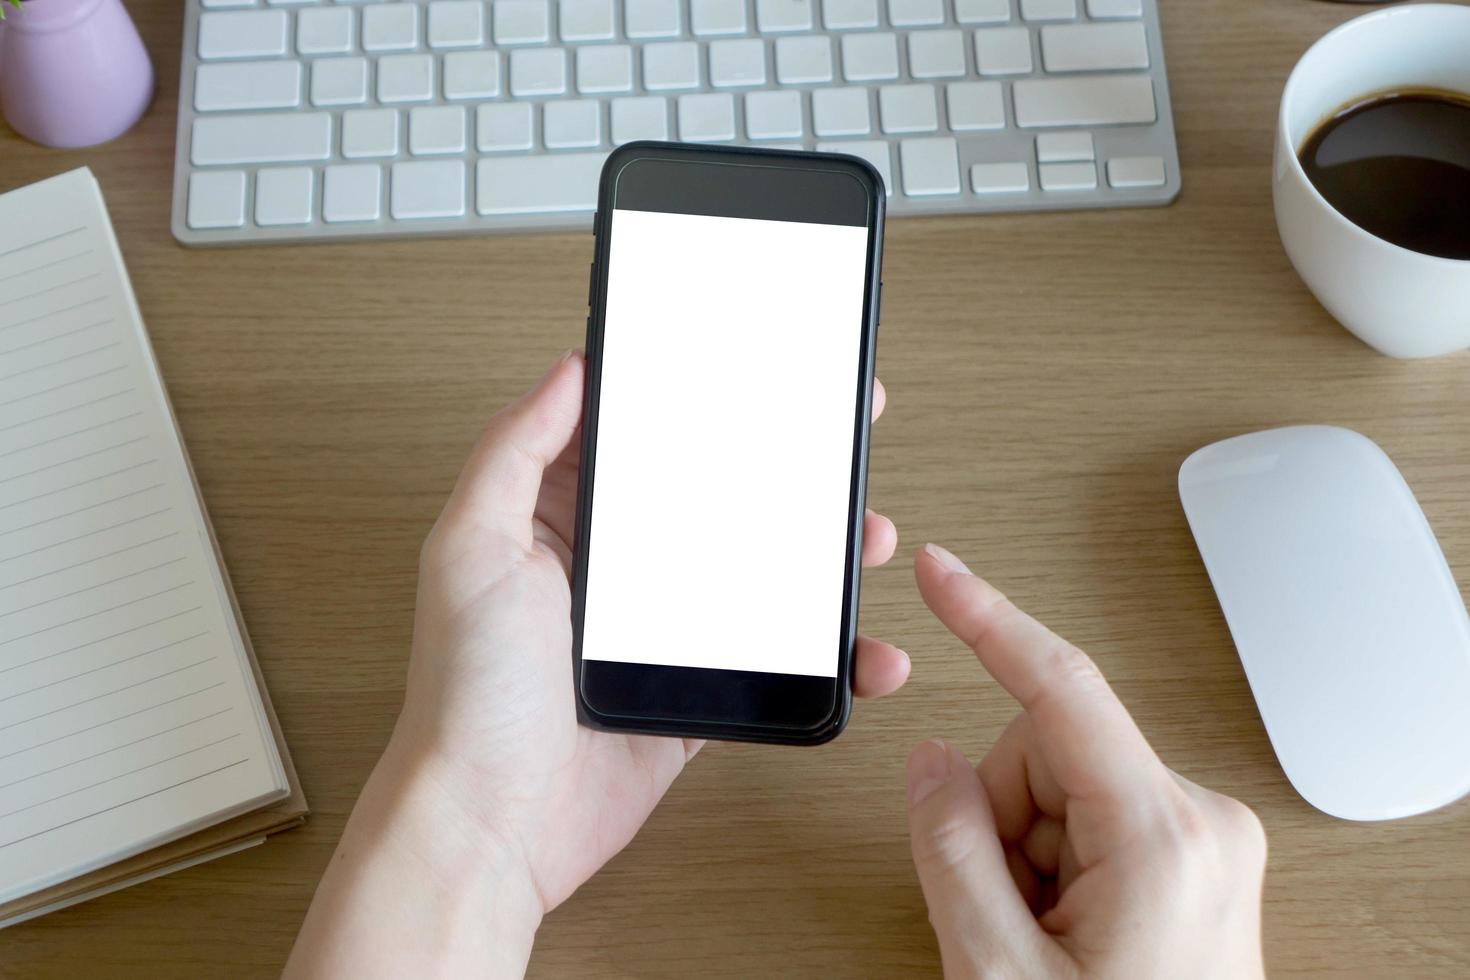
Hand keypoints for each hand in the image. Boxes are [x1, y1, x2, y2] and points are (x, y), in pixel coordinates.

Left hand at [286, 351, 908, 977]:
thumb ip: (515, 451)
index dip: (696, 405)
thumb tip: (569, 370)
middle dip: (781, 474)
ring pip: (755, 578)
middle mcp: (610, 575)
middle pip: (714, 504)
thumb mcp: (472, 546)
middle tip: (840, 439)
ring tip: (865, 535)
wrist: (490, 826)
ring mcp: (655, 637)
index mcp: (556, 525)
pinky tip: (862, 648)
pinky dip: (822, 657)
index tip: (755, 375)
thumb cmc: (468, 692)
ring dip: (816, 559)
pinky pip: (769, 663)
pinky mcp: (689, 698)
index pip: (639, 445)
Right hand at [905, 544, 1266, 979]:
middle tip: (1002, 915)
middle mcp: (1199, 817)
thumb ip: (950, 846)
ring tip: (1038, 940)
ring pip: (1057, 789)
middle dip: (999, 819)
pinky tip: (1065, 935)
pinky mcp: (1193, 854)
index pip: (1060, 690)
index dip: (987, 621)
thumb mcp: (994, 971)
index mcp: (1161, 834)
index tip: (941, 573)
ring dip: (1023, 854)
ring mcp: (1203, 837)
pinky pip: (1088, 820)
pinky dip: (1052, 867)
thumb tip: (932, 759)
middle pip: (1042, 750)